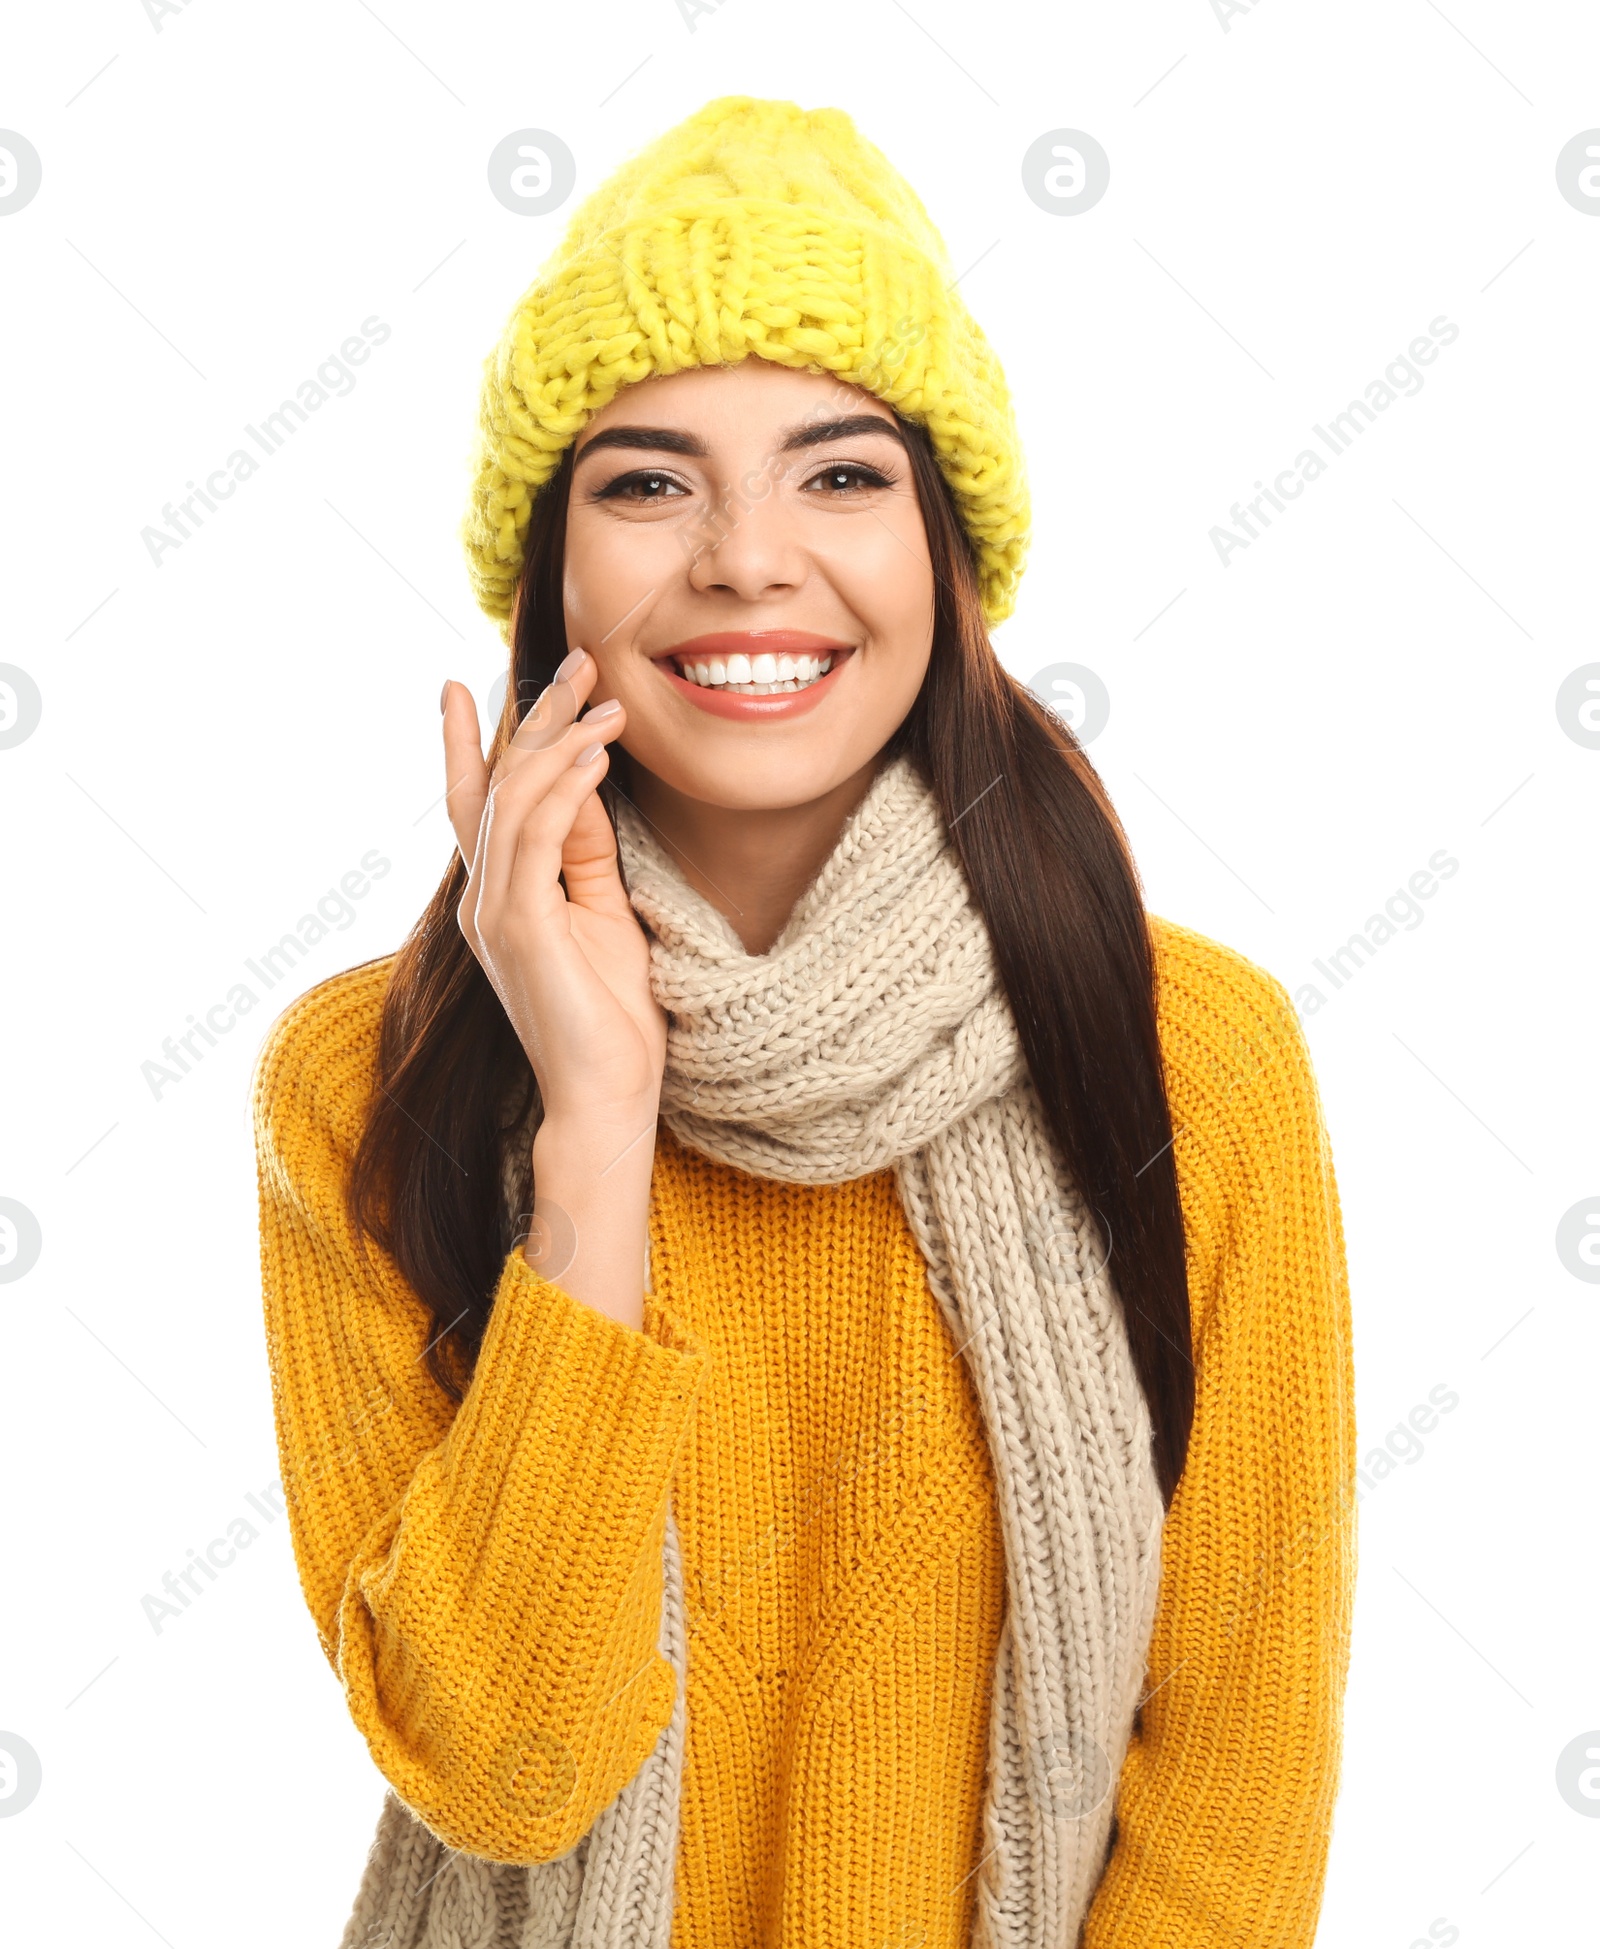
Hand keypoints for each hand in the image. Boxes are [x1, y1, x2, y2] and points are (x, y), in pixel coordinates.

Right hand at [443, 649, 665, 1159]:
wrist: (606, 1095)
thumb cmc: (612, 1017)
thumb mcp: (603, 914)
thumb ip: (585, 855)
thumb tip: (586, 789)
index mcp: (498, 896)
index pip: (478, 801)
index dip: (472, 738)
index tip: (477, 677)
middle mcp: (483, 898)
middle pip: (498, 784)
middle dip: (534, 715)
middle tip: (578, 661)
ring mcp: (494, 913)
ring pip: (514, 801)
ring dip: (561, 741)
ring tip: (606, 700)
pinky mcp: (520, 929)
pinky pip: (534, 840)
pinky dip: (564, 791)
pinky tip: (594, 756)